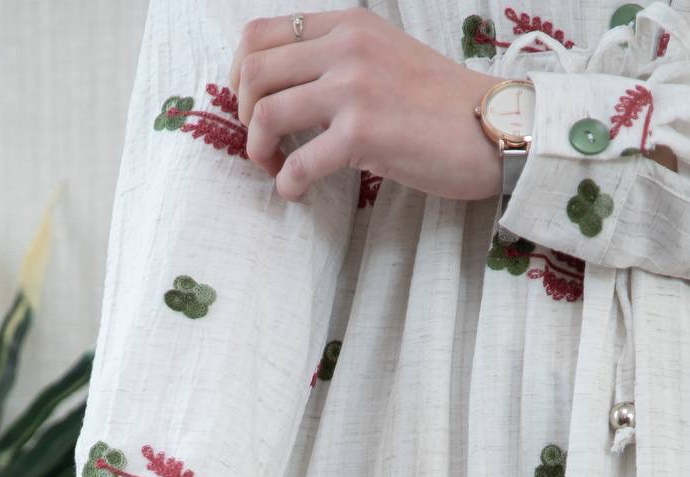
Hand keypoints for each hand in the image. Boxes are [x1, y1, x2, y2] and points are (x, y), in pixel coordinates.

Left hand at [228, 7, 505, 202]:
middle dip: (244, 117)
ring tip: (278, 169)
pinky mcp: (364, 133)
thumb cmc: (441, 105)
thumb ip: (339, 61)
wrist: (495, 126)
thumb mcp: (385, 57)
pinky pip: (298, 163)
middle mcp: (347, 46)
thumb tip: (288, 89)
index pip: (260, 35)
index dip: (239, 77)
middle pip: (253, 73)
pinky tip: (298, 192)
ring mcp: (355, 88)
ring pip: (265, 114)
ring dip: (259, 152)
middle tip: (264, 145)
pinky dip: (287, 184)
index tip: (252, 108)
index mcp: (348, 24)